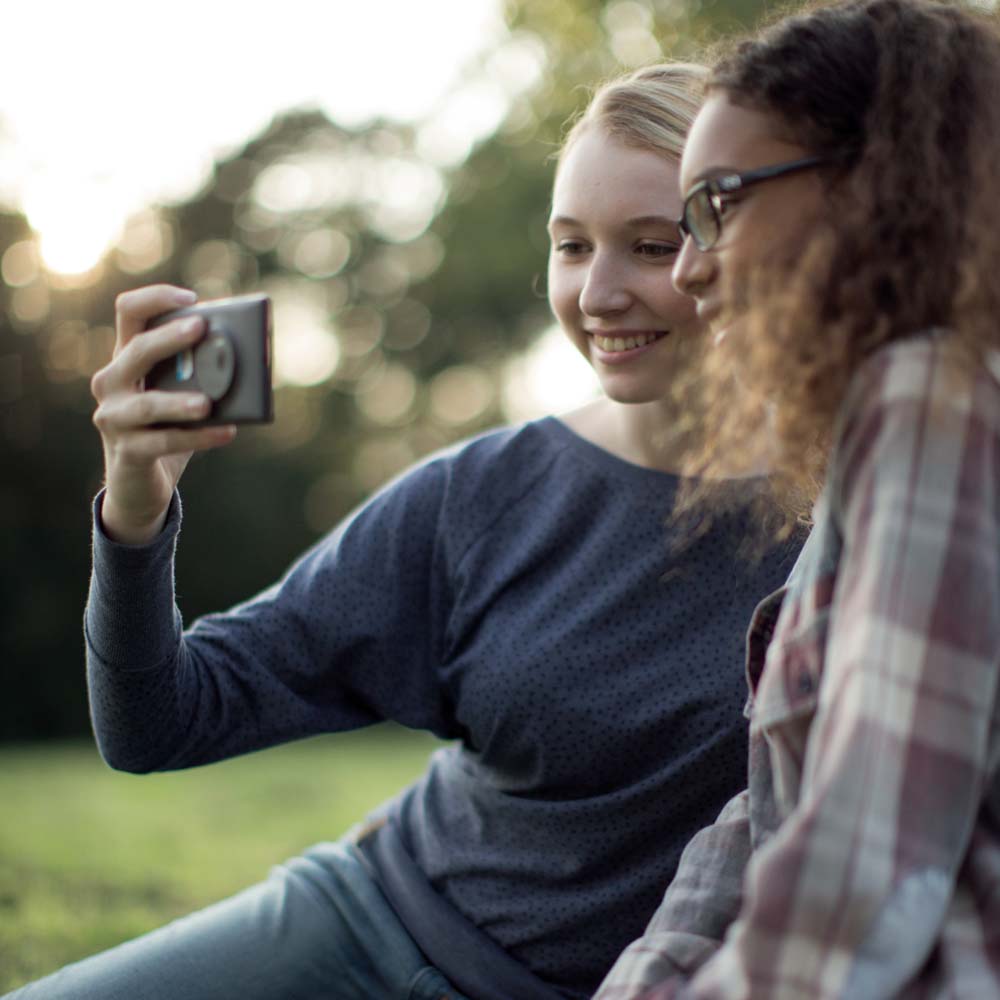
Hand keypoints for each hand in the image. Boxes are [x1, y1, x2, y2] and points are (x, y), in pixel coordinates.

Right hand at [91, 285, 236, 543]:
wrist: (141, 484)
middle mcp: (112, 382)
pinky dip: (198, 438)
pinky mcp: (127, 452)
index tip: (192, 298)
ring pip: (147, 404)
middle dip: (170, 338)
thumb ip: (201, 375)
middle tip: (201, 328)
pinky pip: (164, 442)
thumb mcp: (181, 395)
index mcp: (126, 358)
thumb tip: (250, 358)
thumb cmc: (167, 428)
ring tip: (208, 403)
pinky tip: (226, 433)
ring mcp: (113, 417)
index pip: (130, 312)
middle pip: (136, 350)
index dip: (156, 298)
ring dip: (179, 401)